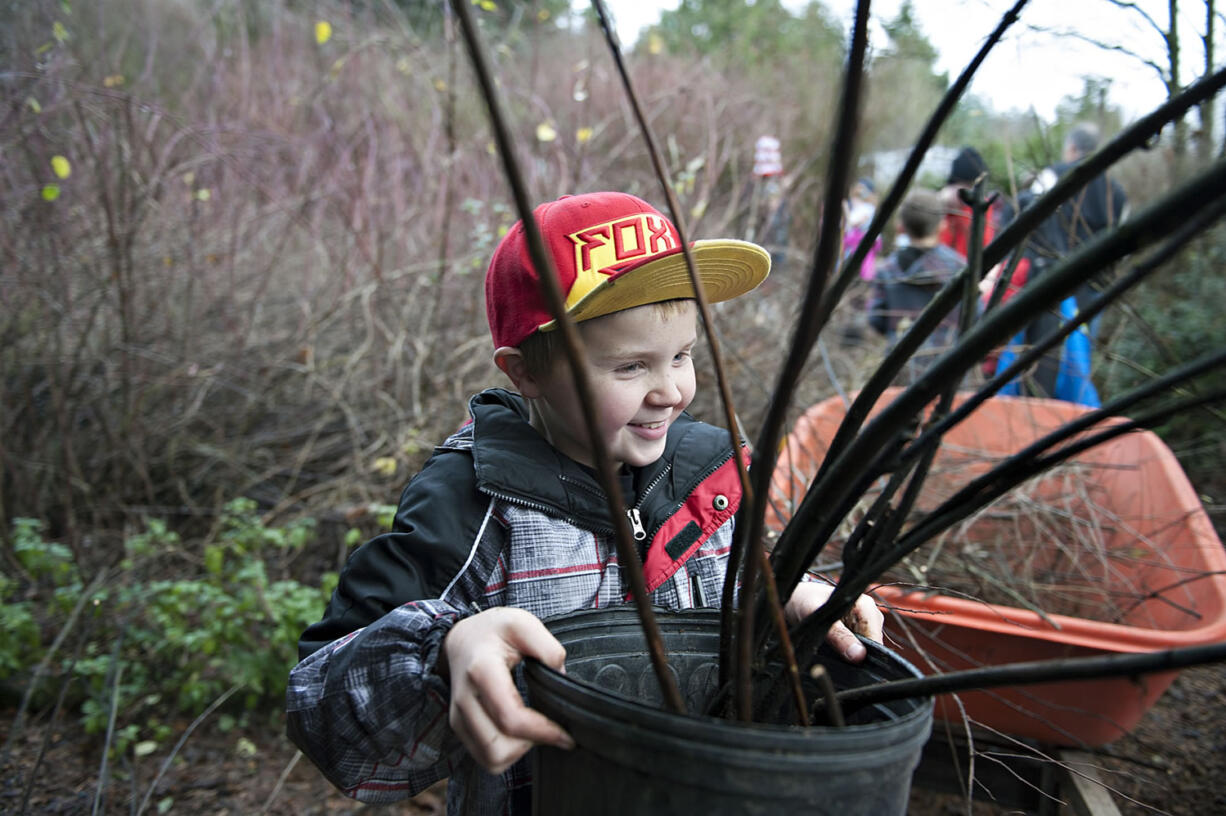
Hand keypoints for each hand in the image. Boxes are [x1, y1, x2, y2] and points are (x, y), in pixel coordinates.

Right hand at [441, 607, 574, 773]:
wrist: (461, 639)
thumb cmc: (493, 631)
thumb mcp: (522, 622)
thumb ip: (547, 647)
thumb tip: (562, 678)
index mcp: (481, 671)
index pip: (511, 718)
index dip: (543, 732)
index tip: (566, 734)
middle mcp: (465, 700)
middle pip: (499, 748)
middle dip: (531, 744)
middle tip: (551, 728)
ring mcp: (458, 717)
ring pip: (491, 760)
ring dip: (519, 752)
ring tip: (534, 730)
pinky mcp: (459, 728)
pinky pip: (485, 759)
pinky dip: (506, 754)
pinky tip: (519, 734)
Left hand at [784, 581, 883, 663]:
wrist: (798, 600)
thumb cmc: (807, 603)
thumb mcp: (819, 618)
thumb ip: (838, 635)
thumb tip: (859, 655)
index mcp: (865, 605)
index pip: (875, 637)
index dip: (867, 653)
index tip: (853, 662)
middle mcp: (870, 614)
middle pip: (873, 645)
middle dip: (858, 654)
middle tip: (836, 654)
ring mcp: (866, 624)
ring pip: (866, 648)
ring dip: (851, 653)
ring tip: (832, 648)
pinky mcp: (859, 632)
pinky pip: (858, 648)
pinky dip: (848, 651)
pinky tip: (835, 649)